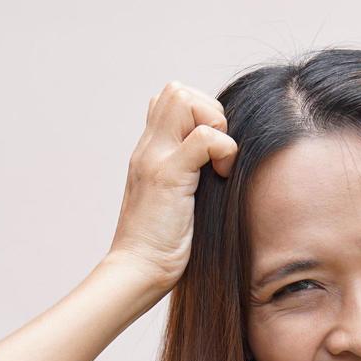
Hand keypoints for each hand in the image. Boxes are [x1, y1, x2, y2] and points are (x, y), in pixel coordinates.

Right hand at [106, 80, 236, 289]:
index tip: (212, 151)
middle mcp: (148, 149)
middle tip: (216, 153)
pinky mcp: (168, 176)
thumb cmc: (163, 243)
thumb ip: (188, 171)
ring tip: (216, 161)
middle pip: (176, 90)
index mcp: (149, 151)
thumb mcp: (176, 197)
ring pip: (184, 99)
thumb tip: (220, 160)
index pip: (170, 98)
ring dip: (213, 123)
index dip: (200, 113)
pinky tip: (220, 176)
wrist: (138, 270)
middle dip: (208, 111)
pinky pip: (204, 138)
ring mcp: (155, 159)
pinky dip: (223, 149)